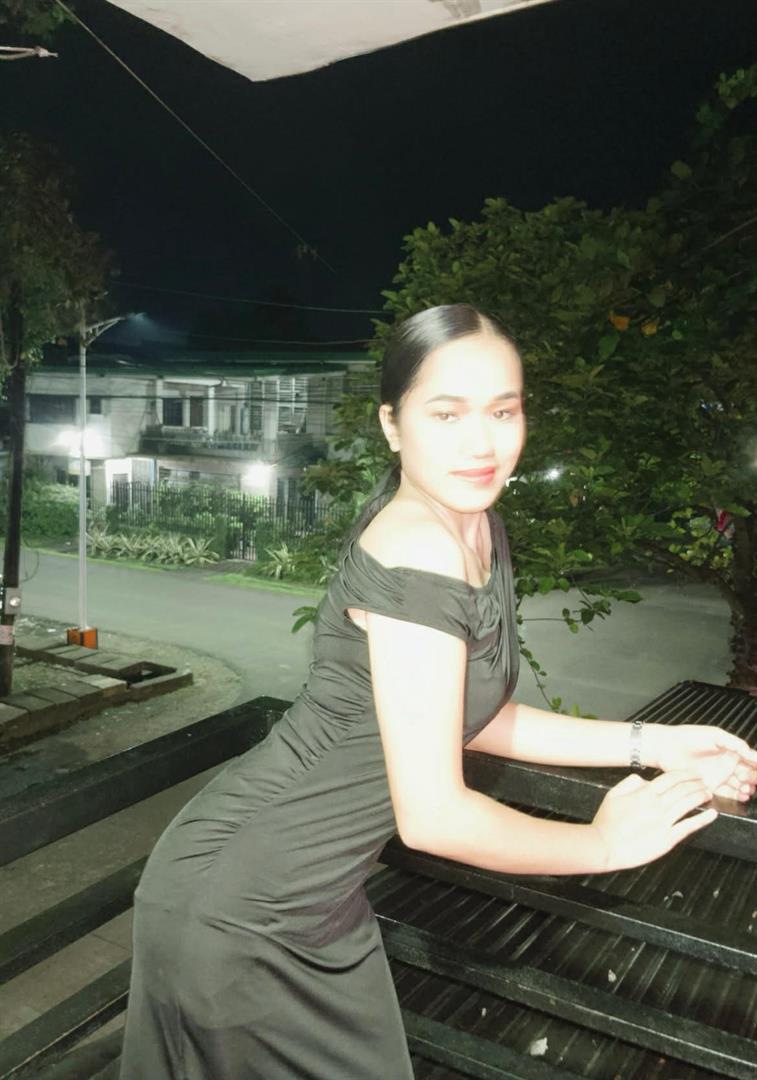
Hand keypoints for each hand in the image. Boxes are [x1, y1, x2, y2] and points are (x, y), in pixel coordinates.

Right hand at [591, 771, 716, 871]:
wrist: (604, 846)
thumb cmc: (607, 822)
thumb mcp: (613, 794)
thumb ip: (629, 783)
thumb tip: (644, 779)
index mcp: (644, 793)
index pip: (671, 778)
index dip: (685, 773)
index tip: (694, 773)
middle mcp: (656, 805)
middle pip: (683, 789)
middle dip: (696, 783)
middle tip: (704, 781)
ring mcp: (663, 822)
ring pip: (688, 803)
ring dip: (701, 796)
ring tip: (708, 793)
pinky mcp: (667, 839)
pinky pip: (688, 826)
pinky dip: (702, 819)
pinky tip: (711, 814)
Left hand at [646, 724, 756, 801]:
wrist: (667, 747)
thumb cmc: (689, 737)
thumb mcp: (716, 735)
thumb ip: (736, 744)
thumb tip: (753, 754)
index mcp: (730, 751)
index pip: (749, 760)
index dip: (756, 765)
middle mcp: (726, 764)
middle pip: (747, 775)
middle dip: (753, 778)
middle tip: (751, 780)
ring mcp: (718, 776)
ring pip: (738, 786)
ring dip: (746, 788)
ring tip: (747, 789)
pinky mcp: (710, 786)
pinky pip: (726, 793)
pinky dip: (735, 796)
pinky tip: (741, 795)